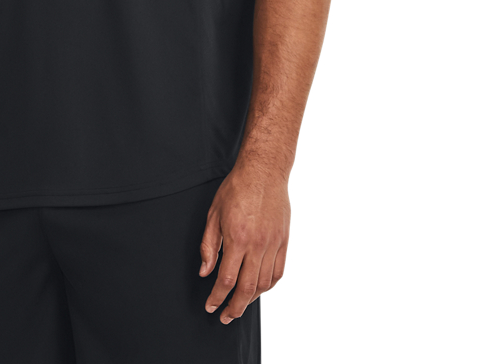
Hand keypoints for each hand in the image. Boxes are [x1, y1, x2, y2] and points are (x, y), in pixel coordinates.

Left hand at [198, 163, 289, 322]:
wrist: (263, 172)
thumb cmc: (236, 188)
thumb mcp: (213, 214)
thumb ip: (209, 245)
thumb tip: (205, 272)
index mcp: (237, 238)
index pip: (226, 279)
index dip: (217, 297)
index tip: (211, 306)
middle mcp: (257, 245)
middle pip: (247, 288)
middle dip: (235, 307)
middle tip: (225, 316)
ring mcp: (273, 244)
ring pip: (264, 283)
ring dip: (252, 299)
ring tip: (240, 304)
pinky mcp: (283, 241)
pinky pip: (278, 271)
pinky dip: (269, 285)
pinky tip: (259, 289)